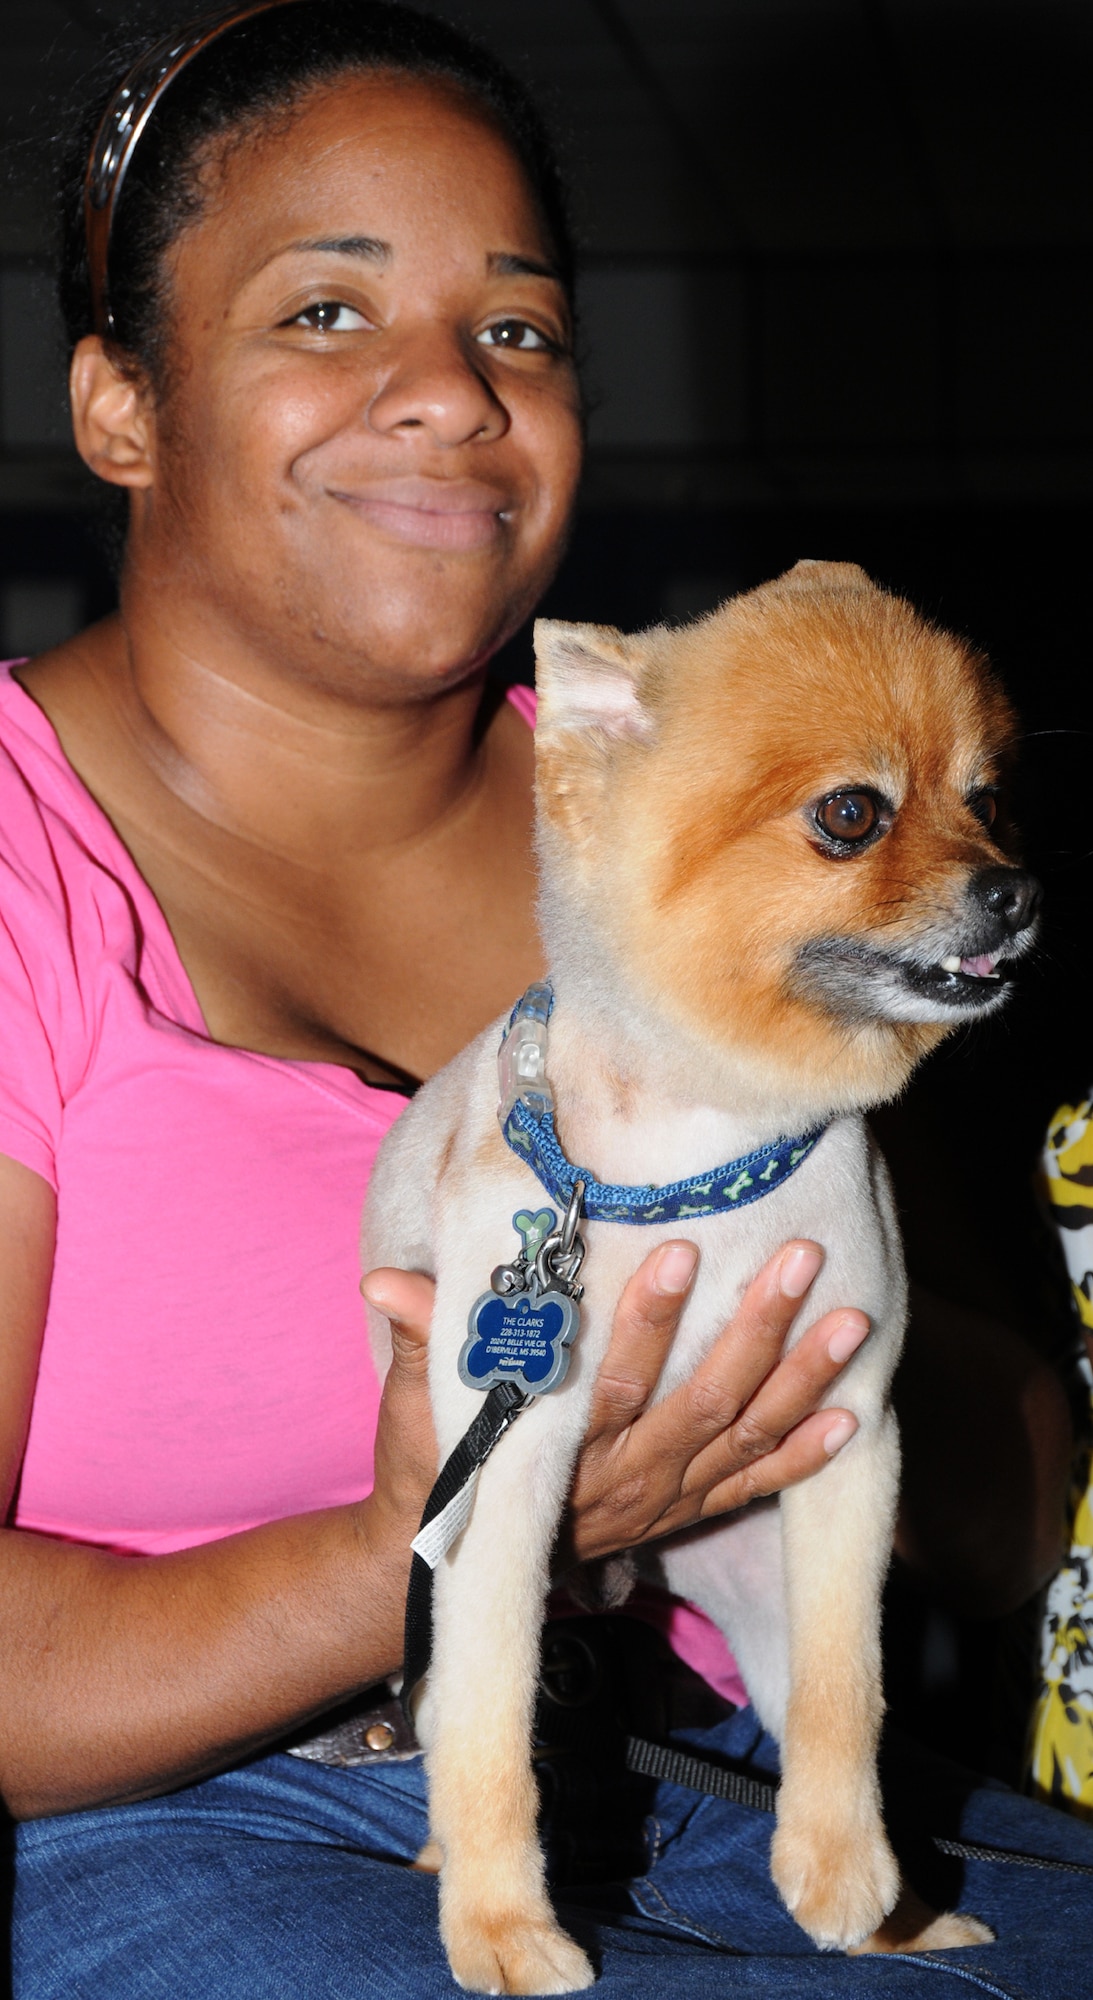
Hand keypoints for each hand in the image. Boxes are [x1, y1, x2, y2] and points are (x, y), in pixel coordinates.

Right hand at [362, 1243, 867, 1574]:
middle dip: (760, 1331)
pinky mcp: (682, 1515)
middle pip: (706, 1403)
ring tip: (851, 1318)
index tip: (681, 1252)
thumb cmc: (431, 1467)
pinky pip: (756, 1490)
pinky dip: (805, 1457)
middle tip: (800, 1260)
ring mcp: (662, 1501)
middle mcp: (626, 1480)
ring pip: (746, 1440)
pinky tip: (851, 1415)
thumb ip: (420, 1339)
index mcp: (565, 1449)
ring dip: (804, 1381)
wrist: (440, 1566)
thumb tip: (386, 1282)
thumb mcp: (416, 1408)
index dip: (651, 1320)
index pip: (617, 1381)